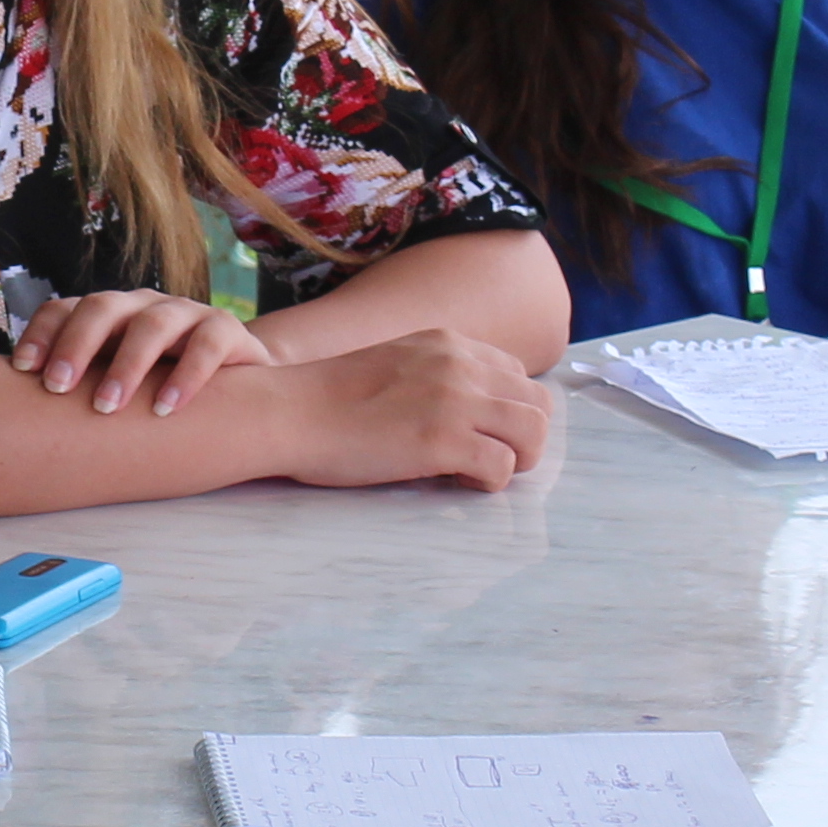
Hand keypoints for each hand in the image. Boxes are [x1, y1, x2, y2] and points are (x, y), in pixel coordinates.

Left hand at [17, 289, 272, 415]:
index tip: (22, 371)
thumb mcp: (116, 379)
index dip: (42, 334)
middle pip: (103, 307)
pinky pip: (206, 344)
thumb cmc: (159, 385)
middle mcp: (142, 306)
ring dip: (127, 364)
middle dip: (77, 346)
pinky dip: (186, 376)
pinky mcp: (226, 330)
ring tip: (107, 407)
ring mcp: (185, 313)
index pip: (64, 309)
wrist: (238, 381)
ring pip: (153, 324)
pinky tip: (166, 410)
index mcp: (108, 314)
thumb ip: (79, 386)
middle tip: (57, 389)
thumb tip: (12, 416)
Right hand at [267, 330, 554, 493]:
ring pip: (534, 433)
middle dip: (522, 437)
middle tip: (486, 457)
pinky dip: (488, 482)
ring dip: (515, 459)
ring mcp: (456, 401)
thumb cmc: (326, 399)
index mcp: (448, 343)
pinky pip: (503, 467)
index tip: (476, 432)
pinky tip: (454, 481)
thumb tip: (461, 414)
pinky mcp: (445, 440)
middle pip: (538, 404)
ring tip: (474, 471)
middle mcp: (461, 365)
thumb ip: (432, 376)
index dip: (504, 411)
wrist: (289, 411)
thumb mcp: (393, 365)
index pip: (515, 375)